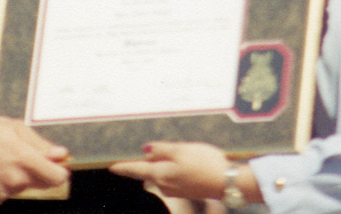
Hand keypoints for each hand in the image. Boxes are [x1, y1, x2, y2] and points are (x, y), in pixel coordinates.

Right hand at [0, 116, 69, 204]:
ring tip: (2, 160)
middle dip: (39, 173)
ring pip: (22, 187)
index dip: (60, 171)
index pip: (57, 177)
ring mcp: (3, 191)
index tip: (58, 167)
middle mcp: (15, 179)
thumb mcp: (15, 128)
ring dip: (18, 178)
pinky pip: (6, 194)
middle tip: (24, 158)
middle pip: (42, 184)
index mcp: (25, 159)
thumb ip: (40, 144)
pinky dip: (3, 185)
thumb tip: (60, 154)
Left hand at [111, 142, 228, 200]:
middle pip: (149, 172)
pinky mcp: (187, 190)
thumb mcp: (181, 150)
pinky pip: (173, 177)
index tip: (112, 166)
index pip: (136, 170)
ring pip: (162, 174)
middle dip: (145, 162)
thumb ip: (161, 150)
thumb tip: (145, 151)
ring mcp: (176, 189)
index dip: (124, 167)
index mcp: (160, 174)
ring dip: (162, 164)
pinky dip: (173, 169)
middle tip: (142, 151)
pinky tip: (183, 161)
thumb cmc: (205, 164)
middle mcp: (165, 185)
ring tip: (167, 152)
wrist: (227, 182)